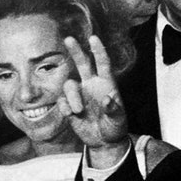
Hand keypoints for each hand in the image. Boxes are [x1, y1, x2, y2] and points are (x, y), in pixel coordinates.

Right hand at [60, 36, 128, 167]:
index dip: (98, 50)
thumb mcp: (118, 120)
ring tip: (77, 111)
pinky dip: (65, 106)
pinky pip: (62, 101)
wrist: (104, 142)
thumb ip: (113, 110)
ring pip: (69, 85)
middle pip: (83, 64)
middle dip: (76, 51)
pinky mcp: (70, 106)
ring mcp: (80, 95)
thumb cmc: (115, 127)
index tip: (93, 38)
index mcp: (106, 84)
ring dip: (72, 97)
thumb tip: (107, 100)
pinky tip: (70, 115)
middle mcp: (92, 86)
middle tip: (68, 39)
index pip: (103, 64)